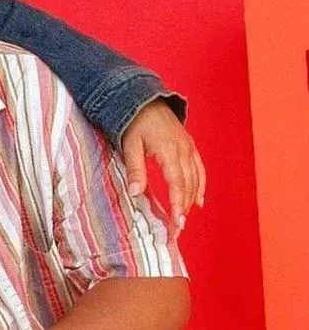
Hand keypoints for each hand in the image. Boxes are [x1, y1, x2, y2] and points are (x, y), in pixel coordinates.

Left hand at [121, 100, 205, 235]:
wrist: (144, 99)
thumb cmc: (134, 122)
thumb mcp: (129, 144)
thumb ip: (135, 169)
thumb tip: (136, 193)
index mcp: (170, 151)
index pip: (177, 185)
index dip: (178, 206)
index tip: (176, 225)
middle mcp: (184, 151)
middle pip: (188, 186)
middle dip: (183, 210)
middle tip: (176, 230)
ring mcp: (189, 148)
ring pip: (196, 180)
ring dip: (190, 201)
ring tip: (183, 220)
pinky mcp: (190, 146)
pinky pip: (199, 169)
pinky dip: (200, 186)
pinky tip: (197, 201)